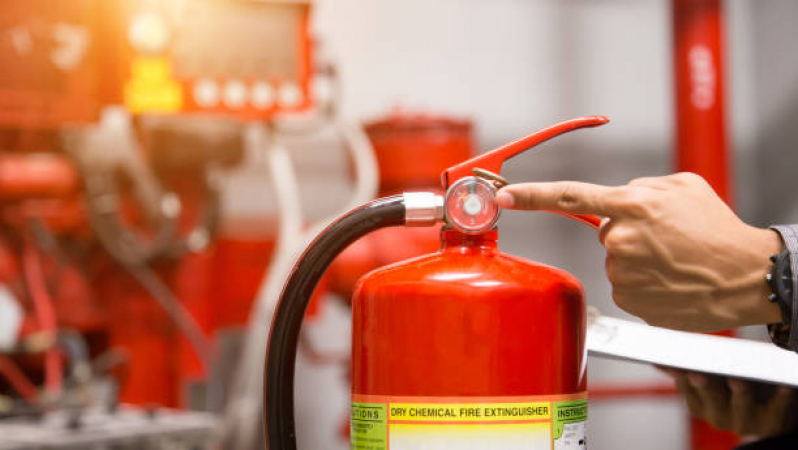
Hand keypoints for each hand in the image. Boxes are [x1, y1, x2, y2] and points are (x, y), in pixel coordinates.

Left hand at [497, 172, 782, 331]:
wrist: (747, 276)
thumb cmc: (718, 229)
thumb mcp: (682, 187)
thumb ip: (640, 186)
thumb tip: (615, 198)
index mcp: (633, 206)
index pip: (569, 196)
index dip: (532, 196)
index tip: (503, 196)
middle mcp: (621, 240)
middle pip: (605, 232)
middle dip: (626, 231)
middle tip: (664, 238)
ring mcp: (623, 274)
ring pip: (615, 260)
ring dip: (637, 259)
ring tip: (673, 260)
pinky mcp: (629, 300)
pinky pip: (625, 285)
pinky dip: (643, 282)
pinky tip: (669, 280)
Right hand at [662, 368, 797, 437]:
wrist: (770, 406)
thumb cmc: (735, 385)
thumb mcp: (711, 377)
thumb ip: (686, 369)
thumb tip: (655, 361)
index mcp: (699, 405)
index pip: (687, 390)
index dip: (682, 379)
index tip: (675, 367)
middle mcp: (718, 417)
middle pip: (710, 399)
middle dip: (704, 387)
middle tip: (698, 374)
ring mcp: (744, 422)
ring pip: (740, 406)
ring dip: (738, 394)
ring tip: (737, 380)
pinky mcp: (770, 423)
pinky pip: (775, 410)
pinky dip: (779, 398)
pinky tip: (782, 386)